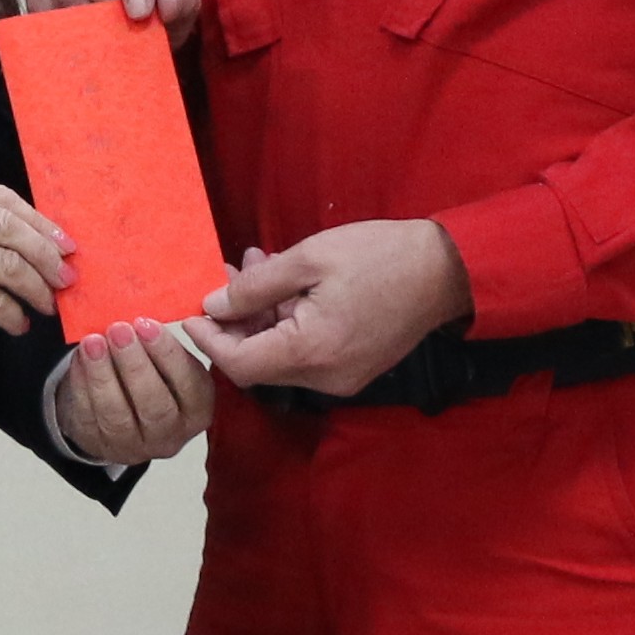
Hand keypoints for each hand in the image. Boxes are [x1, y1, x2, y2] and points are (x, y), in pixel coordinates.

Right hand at [0, 177, 72, 377]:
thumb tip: (40, 241)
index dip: (38, 219)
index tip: (64, 242)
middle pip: (8, 226)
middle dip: (46, 253)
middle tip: (66, 276)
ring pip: (8, 265)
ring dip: (37, 288)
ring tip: (47, 303)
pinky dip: (14, 315)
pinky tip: (17, 323)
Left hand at [52, 319, 215, 465]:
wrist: (117, 410)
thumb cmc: (151, 374)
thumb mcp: (167, 362)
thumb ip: (162, 342)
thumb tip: (146, 303)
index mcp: (197, 410)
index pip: (189, 386)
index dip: (168, 355)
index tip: (146, 324)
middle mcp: (170, 434)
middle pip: (154, 405)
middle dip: (135, 365)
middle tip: (119, 330)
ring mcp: (134, 445)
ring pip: (117, 414)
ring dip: (103, 375)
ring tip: (92, 341)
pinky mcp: (100, 444)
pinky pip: (89, 416)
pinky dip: (82, 385)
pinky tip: (79, 358)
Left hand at [199, 219, 469, 396]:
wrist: (445, 271)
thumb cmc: (377, 256)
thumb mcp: (308, 258)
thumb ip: (256, 286)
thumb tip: (212, 305)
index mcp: (311, 351)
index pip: (240, 364)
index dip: (209, 340)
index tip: (189, 311)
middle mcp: (326, 378)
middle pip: (258, 362)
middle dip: (235, 320)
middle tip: (228, 272)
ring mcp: (343, 378)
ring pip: (281, 356)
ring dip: (262, 315)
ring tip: (257, 265)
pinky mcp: (354, 369)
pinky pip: (305, 353)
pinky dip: (287, 322)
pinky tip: (285, 283)